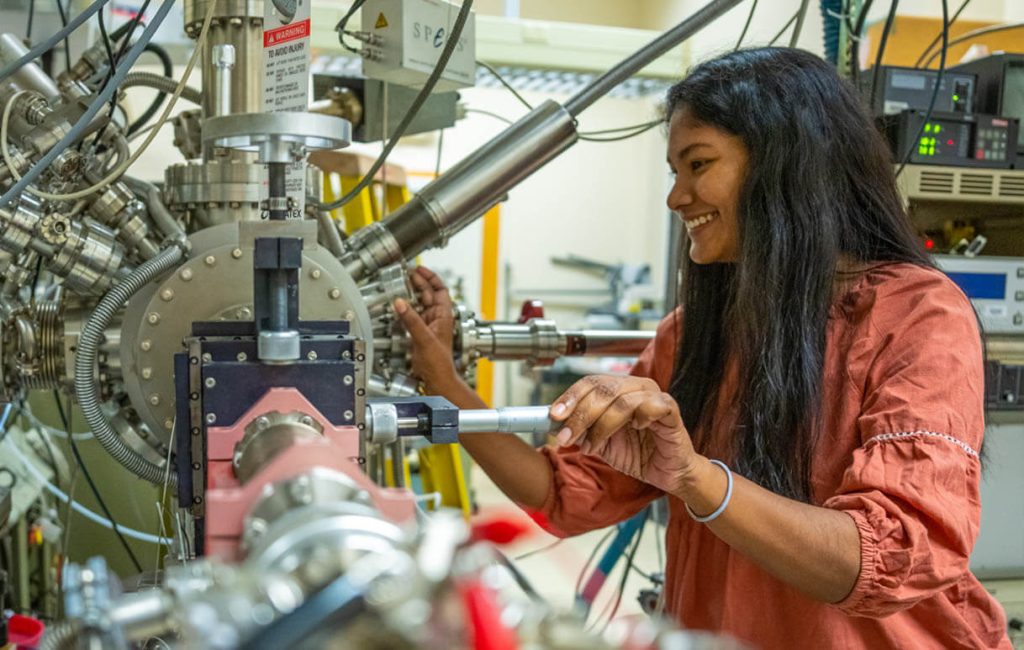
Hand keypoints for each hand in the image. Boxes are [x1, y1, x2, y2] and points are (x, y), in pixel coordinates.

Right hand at [393, 266, 459, 393]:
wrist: (437, 379)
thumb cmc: (439, 363)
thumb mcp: (424, 338)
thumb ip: (411, 320)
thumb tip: (400, 303)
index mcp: (444, 315)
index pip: (440, 289)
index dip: (430, 277)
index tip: (419, 269)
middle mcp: (437, 318)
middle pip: (427, 293)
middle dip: (418, 282)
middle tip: (405, 274)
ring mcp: (428, 325)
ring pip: (419, 303)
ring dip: (410, 294)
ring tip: (400, 284)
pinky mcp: (419, 333)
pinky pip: (411, 315)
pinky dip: (405, 308)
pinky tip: (398, 305)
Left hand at [550, 375, 699, 494]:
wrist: (667, 473)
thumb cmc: (637, 453)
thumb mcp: (600, 443)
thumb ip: (581, 431)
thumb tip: (555, 426)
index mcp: (618, 389)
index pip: (590, 383)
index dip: (570, 397)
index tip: (554, 415)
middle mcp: (636, 387)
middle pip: (602, 390)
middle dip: (579, 415)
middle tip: (565, 437)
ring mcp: (655, 396)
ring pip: (621, 401)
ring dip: (600, 426)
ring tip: (591, 447)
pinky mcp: (672, 411)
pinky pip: (654, 405)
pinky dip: (640, 417)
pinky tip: (635, 430)